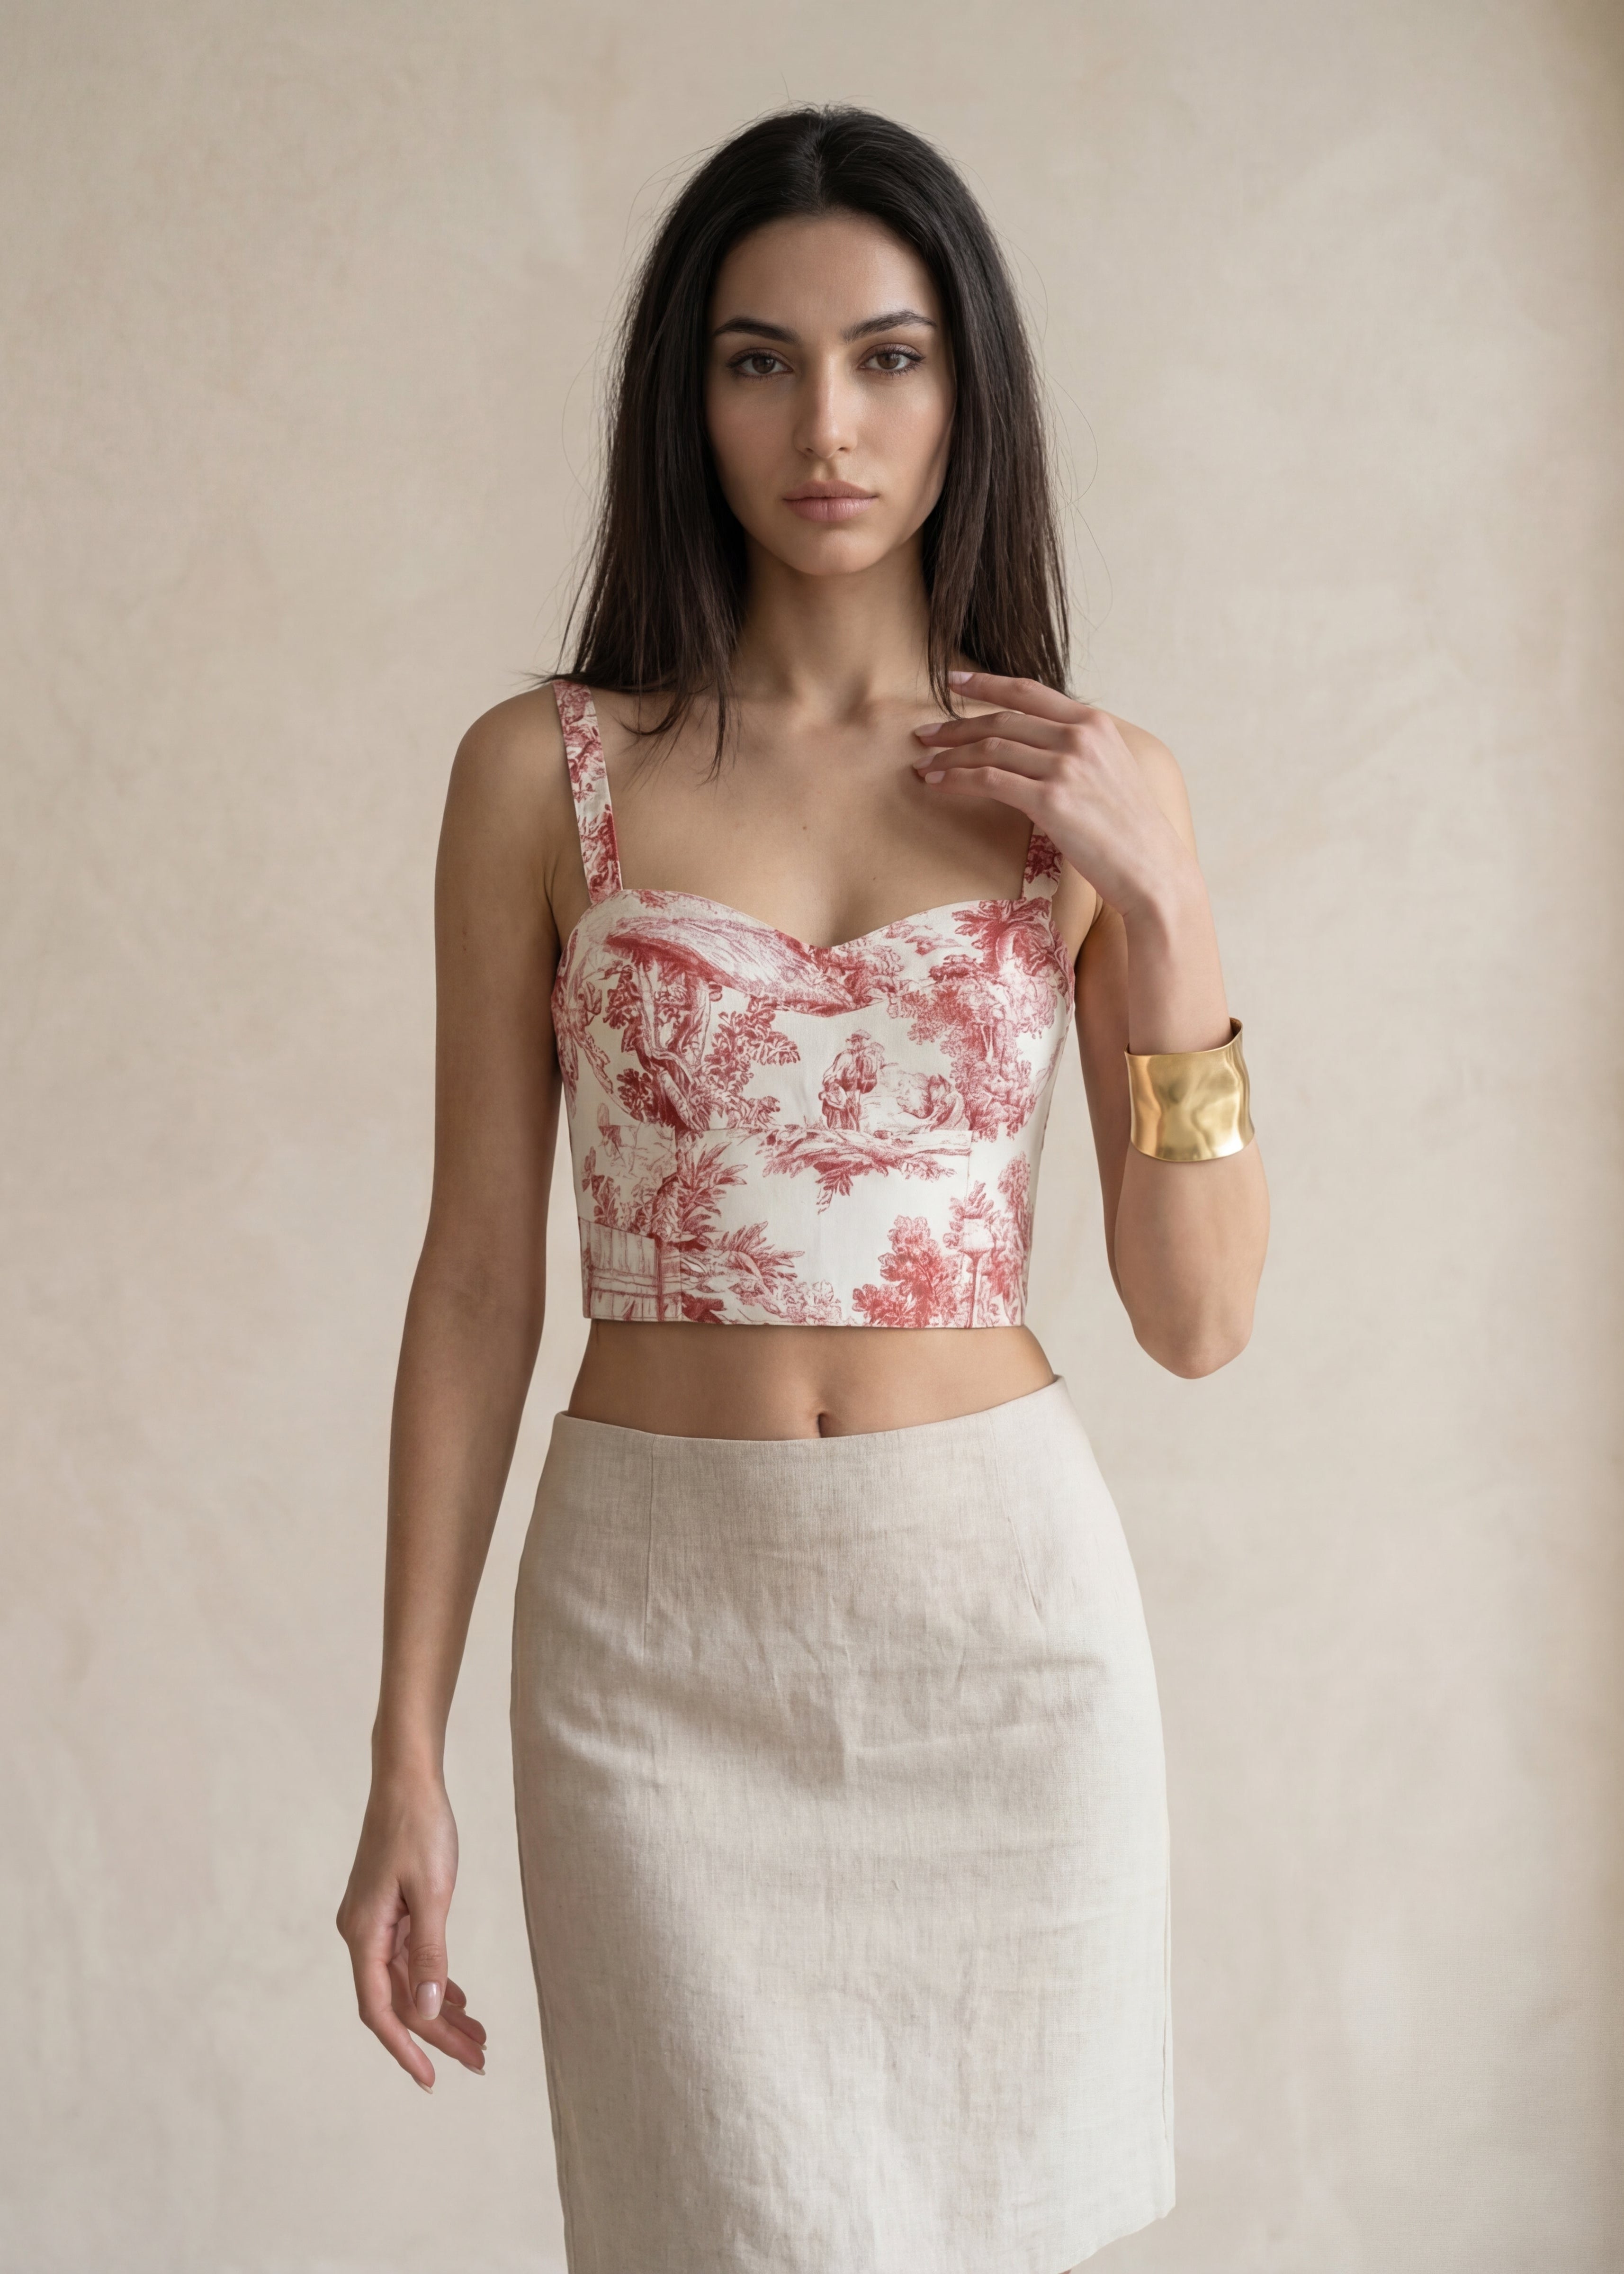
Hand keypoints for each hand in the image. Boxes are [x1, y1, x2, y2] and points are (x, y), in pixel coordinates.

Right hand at [336, 1775, 486, 2088]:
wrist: (407, 1780)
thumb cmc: (419, 1828)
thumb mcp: (432, 1891)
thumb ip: (430, 1953)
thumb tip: (429, 2010)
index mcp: (364, 1934)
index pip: (381, 2010)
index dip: (406, 2048)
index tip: (432, 2080)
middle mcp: (362, 1935)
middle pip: (399, 2001)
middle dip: (438, 2035)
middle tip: (480, 2060)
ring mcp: (374, 1923)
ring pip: (408, 1982)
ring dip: (441, 2011)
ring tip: (480, 2037)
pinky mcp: (388, 1911)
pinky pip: (411, 1960)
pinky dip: (436, 1980)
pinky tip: (461, 1999)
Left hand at [912, 670, 1197, 920]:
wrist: (1153, 870)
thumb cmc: (1129, 831)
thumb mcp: (1110, 772)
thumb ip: (1077, 751)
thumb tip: (1036, 746)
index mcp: (1094, 724)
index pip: (1028, 692)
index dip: (986, 684)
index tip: (953, 682)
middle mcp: (1080, 737)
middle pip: (1002, 720)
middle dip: (956, 726)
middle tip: (924, 734)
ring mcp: (1066, 766)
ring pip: (990, 748)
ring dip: (950, 755)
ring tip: (924, 764)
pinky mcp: (1051, 800)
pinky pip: (989, 780)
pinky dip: (957, 779)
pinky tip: (938, 784)